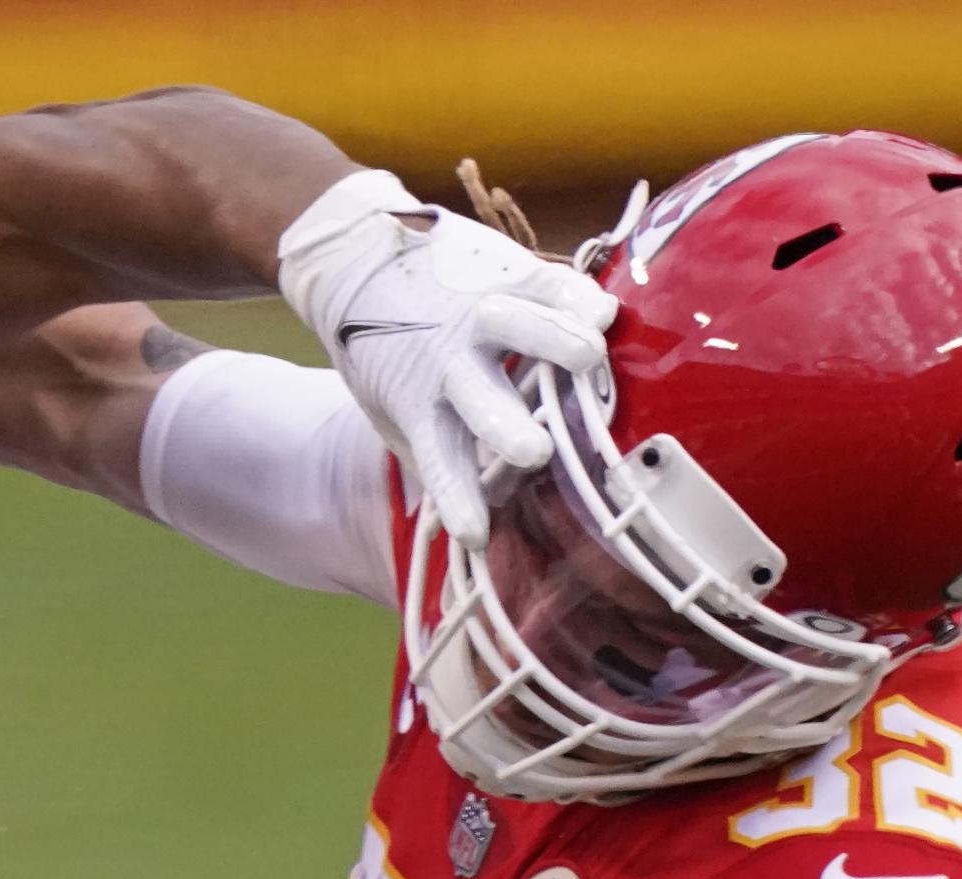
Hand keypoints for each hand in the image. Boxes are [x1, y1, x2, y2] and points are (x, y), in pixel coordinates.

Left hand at [277, 169, 617, 546]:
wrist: (358, 260)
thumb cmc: (386, 349)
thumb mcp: (389, 407)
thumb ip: (426, 451)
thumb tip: (459, 518)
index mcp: (422, 404)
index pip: (440, 460)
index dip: (458, 497)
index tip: (473, 535)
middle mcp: (452, 362)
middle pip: (483, 399)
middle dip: (508, 426)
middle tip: (536, 451)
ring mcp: (480, 315)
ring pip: (521, 329)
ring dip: (554, 343)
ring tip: (590, 357)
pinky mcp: (505, 273)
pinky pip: (547, 284)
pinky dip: (575, 296)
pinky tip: (602, 312)